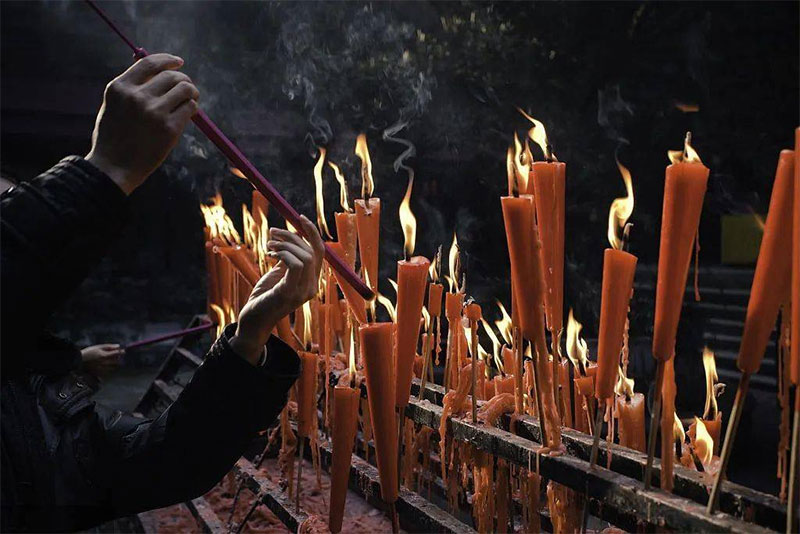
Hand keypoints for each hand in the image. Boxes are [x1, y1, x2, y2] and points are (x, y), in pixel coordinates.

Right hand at [81, 343, 123, 377]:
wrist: (78, 360)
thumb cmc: (89, 352)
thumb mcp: (98, 347)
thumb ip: (109, 347)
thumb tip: (119, 346)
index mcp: (104, 356)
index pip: (117, 354)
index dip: (121, 352)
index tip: (123, 351)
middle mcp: (104, 363)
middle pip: (117, 362)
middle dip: (119, 359)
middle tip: (117, 356)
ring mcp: (102, 369)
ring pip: (113, 368)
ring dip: (115, 364)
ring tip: (111, 361)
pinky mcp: (99, 373)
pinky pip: (108, 372)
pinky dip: (109, 369)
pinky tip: (107, 366)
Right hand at [86, 53, 199, 194]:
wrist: (114, 167)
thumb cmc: (114, 136)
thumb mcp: (113, 105)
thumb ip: (132, 87)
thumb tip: (158, 70)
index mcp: (120, 87)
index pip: (149, 63)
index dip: (167, 60)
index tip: (178, 62)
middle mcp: (136, 97)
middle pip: (172, 76)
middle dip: (183, 79)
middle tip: (187, 88)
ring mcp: (154, 112)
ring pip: (186, 89)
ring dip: (192, 93)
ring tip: (190, 99)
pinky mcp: (169, 128)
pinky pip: (190, 108)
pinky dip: (192, 108)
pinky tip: (187, 113)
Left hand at [230, 216, 324, 364]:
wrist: (253, 321)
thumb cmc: (264, 297)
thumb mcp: (278, 274)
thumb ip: (288, 260)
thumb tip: (291, 239)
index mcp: (312, 281)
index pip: (319, 252)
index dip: (312, 233)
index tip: (299, 217)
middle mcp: (312, 287)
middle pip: (311, 251)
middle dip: (292, 236)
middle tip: (272, 234)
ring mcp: (302, 292)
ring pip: (305, 256)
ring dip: (285, 245)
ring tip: (269, 246)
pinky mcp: (289, 293)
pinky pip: (295, 265)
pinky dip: (283, 253)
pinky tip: (270, 254)